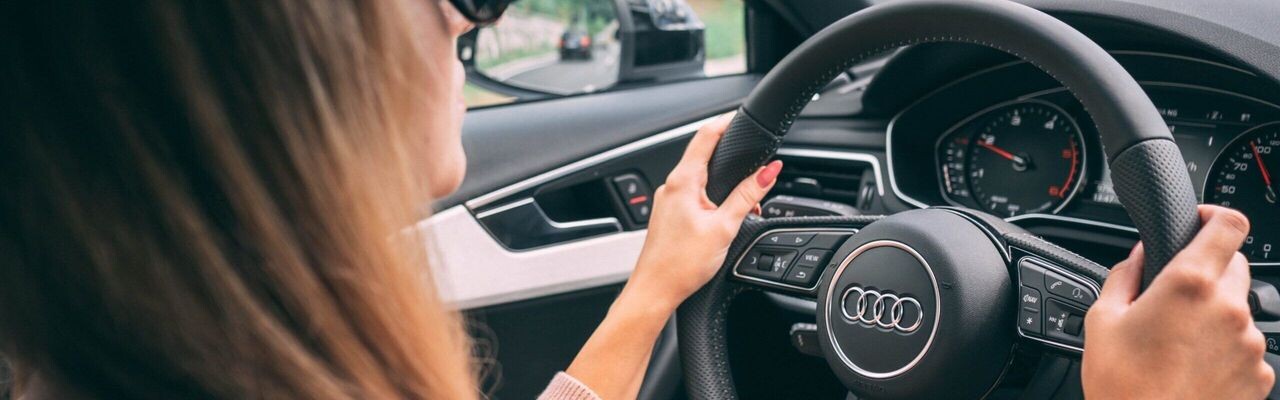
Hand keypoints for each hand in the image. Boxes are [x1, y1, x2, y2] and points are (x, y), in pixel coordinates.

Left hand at [625, 112, 781, 310]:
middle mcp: (671, 186)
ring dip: (723, 185)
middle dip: (731, 159)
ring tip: (745, 204)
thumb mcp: (724, 226)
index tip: (741, 117)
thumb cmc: (681, 264)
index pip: (705, 136)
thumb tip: (769, 171)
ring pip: (699, 179)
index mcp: (682, 181)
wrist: (654, 291)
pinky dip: (712, 200)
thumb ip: (748, 196)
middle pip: (703, 156)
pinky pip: (693, 196)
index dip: (726, 122)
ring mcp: (667, 201)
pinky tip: (724, 218)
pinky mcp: (668, 215)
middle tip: (754, 164)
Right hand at [1083, 205, 1273, 398]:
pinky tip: (1192, 366)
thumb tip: (1141, 255)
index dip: (1216, 215)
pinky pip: (1246, 346)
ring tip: (1177, 342)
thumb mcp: (1102, 319)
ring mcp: (1249, 344)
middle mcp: (1229, 309)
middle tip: (1174, 294)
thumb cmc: (1122, 386)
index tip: (1201, 221)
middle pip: (1235, 264)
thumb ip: (1126, 275)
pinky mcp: (1259, 375)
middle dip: (1208, 269)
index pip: (1229, 224)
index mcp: (1190, 284)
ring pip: (1239, 308)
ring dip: (1215, 312)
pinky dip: (1224, 348)